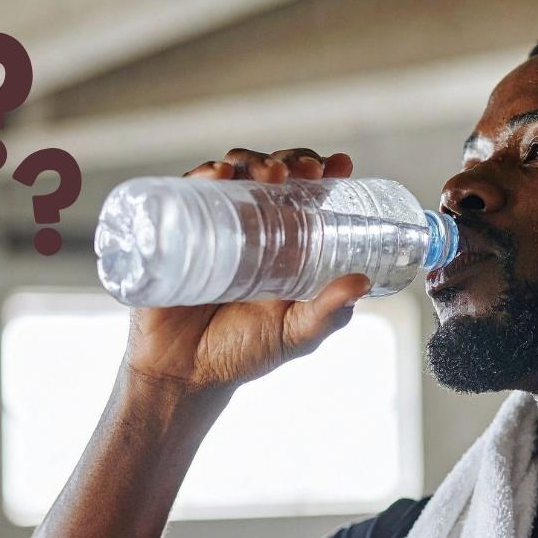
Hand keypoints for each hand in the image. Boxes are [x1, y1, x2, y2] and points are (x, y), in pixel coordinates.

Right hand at [124, 148, 368, 392]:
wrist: (182, 376)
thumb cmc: (240, 354)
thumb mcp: (295, 334)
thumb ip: (327, 313)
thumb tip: (362, 283)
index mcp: (283, 243)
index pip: (306, 194)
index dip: (324, 172)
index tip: (340, 164)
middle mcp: (249, 227)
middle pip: (271, 175)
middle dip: (292, 160)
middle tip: (306, 170)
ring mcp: (212, 226)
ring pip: (234, 173)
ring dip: (254, 160)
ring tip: (271, 173)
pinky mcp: (175, 231)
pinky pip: (187, 191)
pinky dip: (203, 173)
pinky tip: (220, 173)